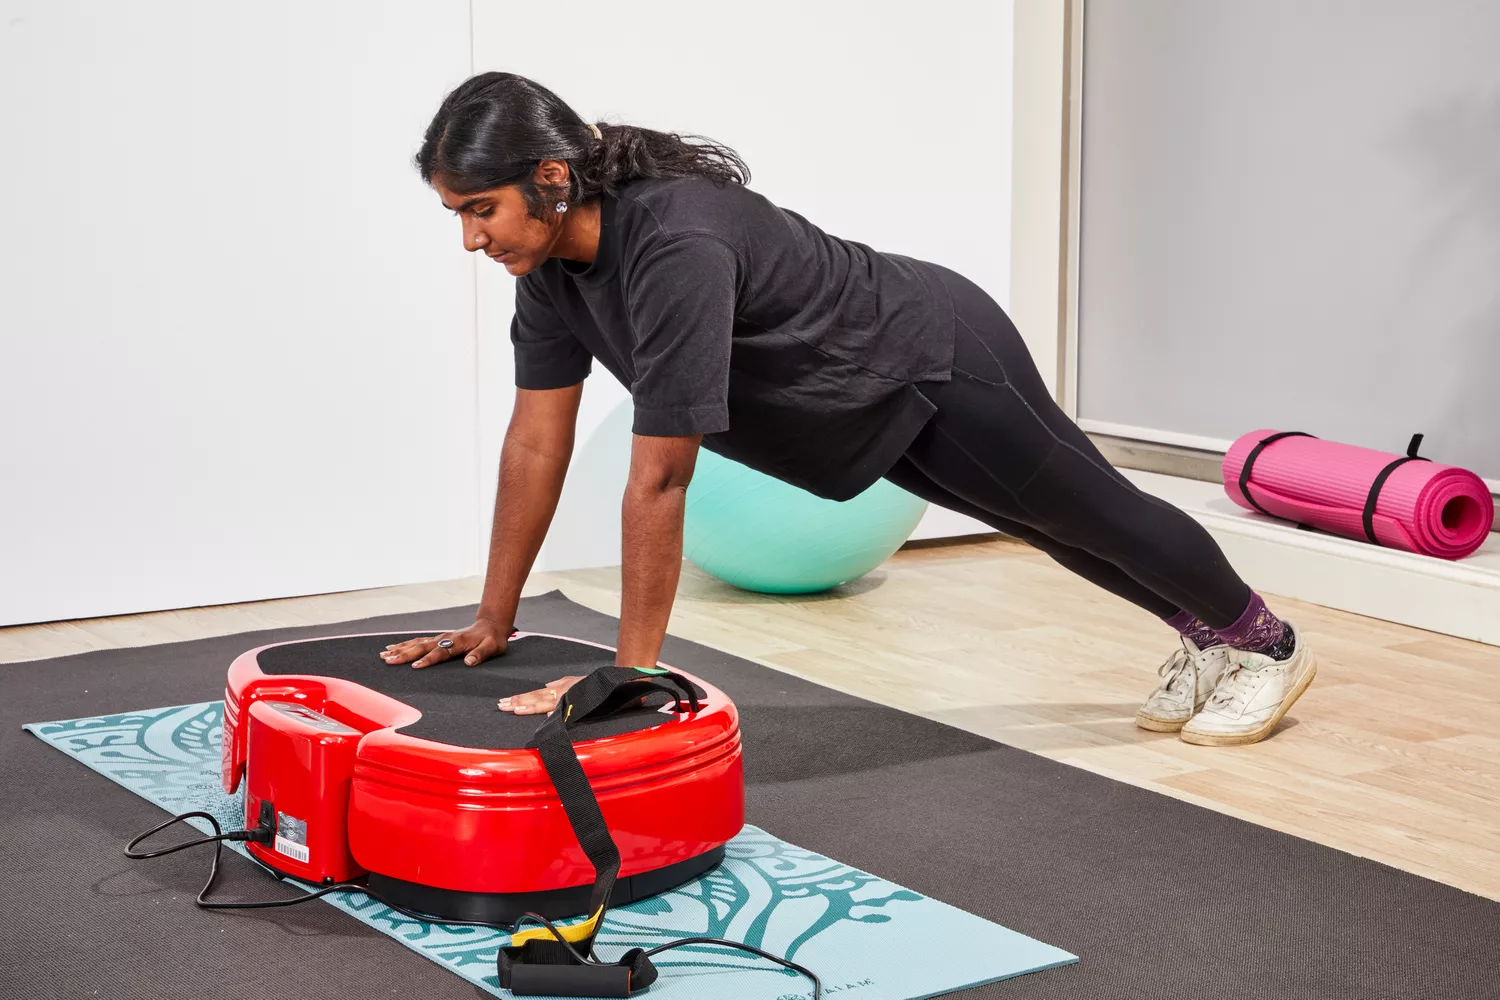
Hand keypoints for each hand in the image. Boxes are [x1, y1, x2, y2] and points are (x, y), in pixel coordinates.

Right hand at [380, 618, 510, 668]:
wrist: (490, 625)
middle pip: (422, 647)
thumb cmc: (492, 639)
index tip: (415, 666)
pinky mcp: (438, 639)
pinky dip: (405, 644)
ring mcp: (440, 638)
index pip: (440, 653)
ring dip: (400, 649)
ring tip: (384, 654)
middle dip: (404, 654)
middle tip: (388, 660)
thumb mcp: (492, 647)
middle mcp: (445, 638)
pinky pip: (418, 642)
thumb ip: (481, 654)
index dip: (428, 660)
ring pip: (416, 643)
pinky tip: (393, 647)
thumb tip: (469, 662)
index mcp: (458, 642)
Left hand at [498, 676, 583, 715]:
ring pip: (543, 703)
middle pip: (533, 698)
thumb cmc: (588, 684)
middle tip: (501, 706)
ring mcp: (564, 699)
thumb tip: (547, 685)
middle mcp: (556, 693)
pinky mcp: (573, 705)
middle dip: (517, 702)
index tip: (505, 701)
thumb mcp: (570, 681)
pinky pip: (562, 710)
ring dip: (528, 706)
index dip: (518, 698)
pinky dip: (554, 713)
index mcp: (555, 690)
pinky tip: (545, 717)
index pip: (532, 695)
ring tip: (515, 710)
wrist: (602, 684)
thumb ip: (558, 684)